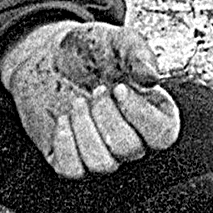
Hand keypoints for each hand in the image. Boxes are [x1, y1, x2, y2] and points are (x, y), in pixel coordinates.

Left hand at [0, 20, 181, 179]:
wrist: (49, 56)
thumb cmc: (92, 51)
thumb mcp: (118, 41)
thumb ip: (138, 52)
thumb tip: (151, 77)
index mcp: (154, 112)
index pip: (163, 135)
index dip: (140, 115)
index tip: (118, 88)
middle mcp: (133, 139)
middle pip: (129, 150)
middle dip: (106, 115)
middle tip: (96, 89)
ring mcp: (103, 153)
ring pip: (102, 164)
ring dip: (84, 128)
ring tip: (78, 101)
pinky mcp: (73, 161)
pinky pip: (72, 171)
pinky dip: (64, 142)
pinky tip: (63, 118)